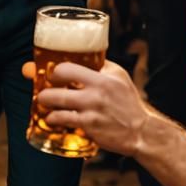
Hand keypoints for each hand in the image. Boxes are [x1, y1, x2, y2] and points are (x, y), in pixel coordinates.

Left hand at [27, 59, 147, 156]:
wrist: (142, 131)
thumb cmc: (128, 102)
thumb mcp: (119, 77)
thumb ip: (100, 66)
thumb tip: (79, 53)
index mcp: (104, 76)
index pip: (69, 66)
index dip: (55, 70)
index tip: (50, 74)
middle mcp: (98, 90)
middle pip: (59, 77)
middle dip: (45, 82)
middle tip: (43, 89)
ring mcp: (92, 108)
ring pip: (56, 99)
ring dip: (44, 101)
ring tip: (43, 102)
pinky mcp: (89, 125)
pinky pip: (62, 118)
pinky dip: (52, 118)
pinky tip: (51, 118)